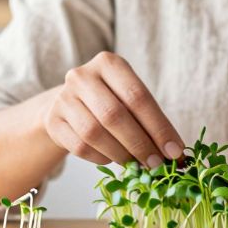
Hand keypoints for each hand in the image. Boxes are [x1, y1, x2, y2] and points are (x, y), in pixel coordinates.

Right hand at [44, 52, 183, 168]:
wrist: (70, 103)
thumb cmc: (111, 100)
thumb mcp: (130, 99)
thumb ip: (150, 120)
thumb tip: (174, 153)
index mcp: (109, 63)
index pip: (138, 97)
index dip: (159, 127)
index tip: (174, 152)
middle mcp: (82, 76)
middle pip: (114, 115)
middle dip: (140, 144)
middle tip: (157, 165)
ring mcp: (64, 98)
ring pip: (94, 133)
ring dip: (120, 154)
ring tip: (136, 165)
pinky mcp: (53, 120)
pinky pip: (80, 146)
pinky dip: (101, 158)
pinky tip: (112, 159)